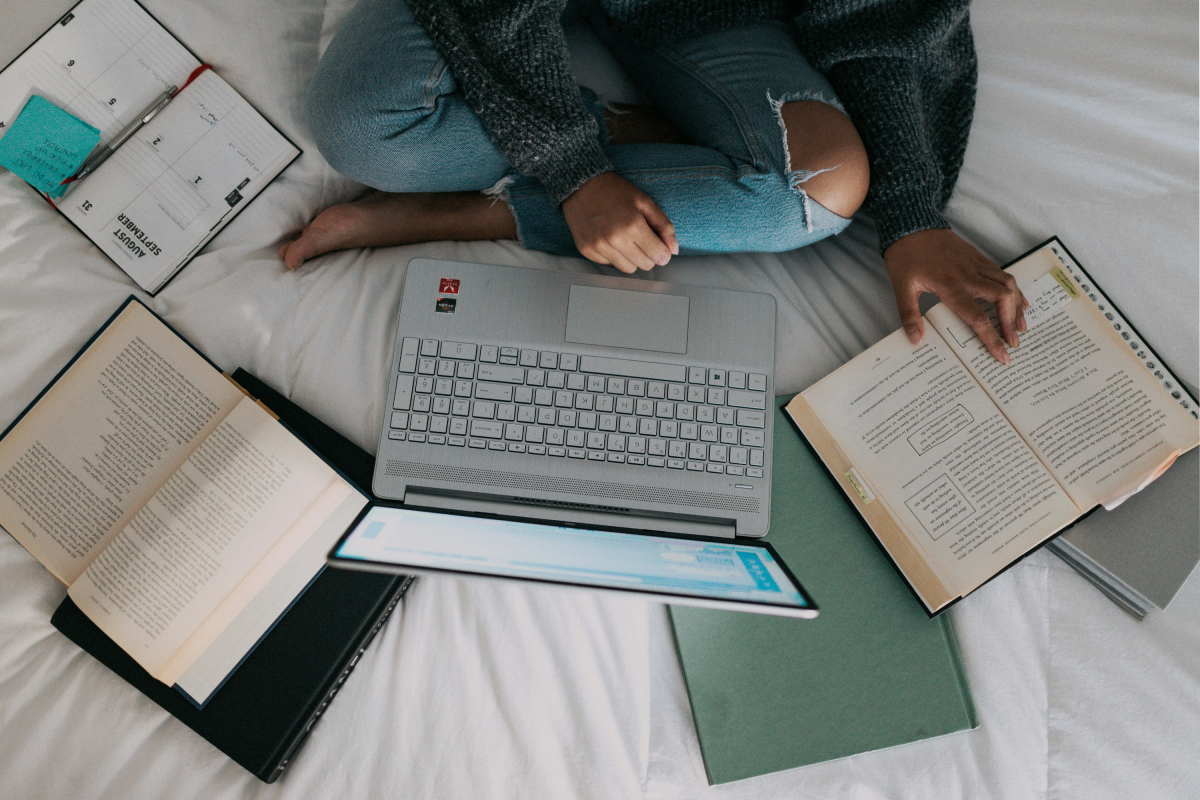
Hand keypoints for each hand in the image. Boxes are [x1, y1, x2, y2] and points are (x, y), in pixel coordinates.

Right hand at [562, 171, 678, 272]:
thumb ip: (663, 226)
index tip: (660, 246)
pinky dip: (614, 256)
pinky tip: (610, 240)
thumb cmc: (615, 191)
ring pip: (628, 269)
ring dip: (632, 258)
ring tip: (626, 240)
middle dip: (649, 255)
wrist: (581, 185)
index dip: (663, 252)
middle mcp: (614, 239)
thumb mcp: (645, 202)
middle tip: (643, 240)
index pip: (658, 255)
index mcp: (632, 225)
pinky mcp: (587, 250)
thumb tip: (673, 250)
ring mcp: (598, 246)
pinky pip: (609, 265)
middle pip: (645, 265)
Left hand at [884, 228, 1027, 363]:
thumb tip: (916, 339)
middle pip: (1003, 299)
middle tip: (1013, 342)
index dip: (992, 339)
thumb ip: (910, 315)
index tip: (1002, 356)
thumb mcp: (902, 288)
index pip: (978, 318)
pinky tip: (1018, 299)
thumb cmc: (906, 256)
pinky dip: (1013, 288)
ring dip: (1017, 306)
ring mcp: (976, 264)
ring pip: (1008, 284)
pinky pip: (1002, 273)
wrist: (911, 225)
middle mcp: (969, 276)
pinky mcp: (978, 257)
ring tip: (1021, 326)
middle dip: (1011, 322)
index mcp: (951, 287)